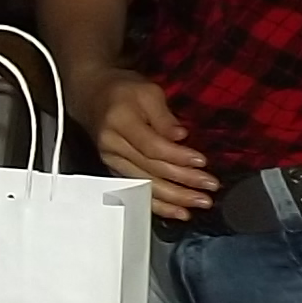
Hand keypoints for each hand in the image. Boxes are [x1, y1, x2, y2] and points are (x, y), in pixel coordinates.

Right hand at [71, 66, 217, 219]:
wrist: (91, 95)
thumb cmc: (123, 91)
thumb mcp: (147, 91)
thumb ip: (164, 116)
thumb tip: (180, 137)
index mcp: (120, 122)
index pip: (152, 146)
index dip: (178, 156)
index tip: (202, 162)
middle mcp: (113, 146)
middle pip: (151, 169)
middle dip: (183, 181)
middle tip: (210, 187)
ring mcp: (112, 162)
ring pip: (145, 185)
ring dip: (174, 198)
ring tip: (199, 203)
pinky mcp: (114, 171)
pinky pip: (137, 192)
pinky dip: (158, 205)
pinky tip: (177, 212)